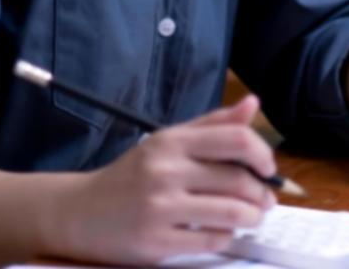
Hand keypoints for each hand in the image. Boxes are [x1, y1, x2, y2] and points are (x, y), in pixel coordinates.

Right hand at [51, 94, 276, 264]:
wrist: (80, 213)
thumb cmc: (132, 176)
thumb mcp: (168, 142)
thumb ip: (213, 124)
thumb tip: (252, 105)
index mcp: (172, 142)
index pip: (236, 140)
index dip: (263, 154)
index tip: (268, 168)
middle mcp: (165, 171)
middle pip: (239, 180)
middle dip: (262, 193)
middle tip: (266, 199)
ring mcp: (160, 208)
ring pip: (232, 213)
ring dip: (253, 217)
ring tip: (253, 217)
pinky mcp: (156, 243)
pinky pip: (212, 240)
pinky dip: (227, 237)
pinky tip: (223, 231)